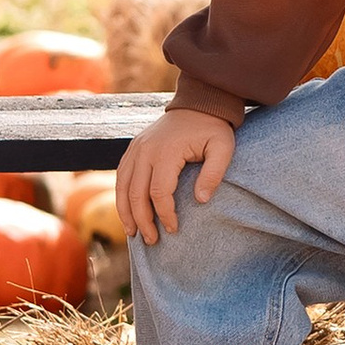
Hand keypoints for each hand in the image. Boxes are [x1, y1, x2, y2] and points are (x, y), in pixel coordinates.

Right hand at [117, 99, 235, 242]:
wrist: (198, 103)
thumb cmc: (212, 128)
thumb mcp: (223, 148)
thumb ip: (214, 174)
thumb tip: (200, 201)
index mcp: (166, 152)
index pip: (159, 192)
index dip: (164, 214)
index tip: (174, 229)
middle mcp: (145, 150)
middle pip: (136, 193)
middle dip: (142, 220)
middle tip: (152, 241)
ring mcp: (136, 148)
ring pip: (122, 186)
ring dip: (126, 212)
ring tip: (133, 233)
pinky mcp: (133, 148)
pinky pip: (120, 175)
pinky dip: (121, 196)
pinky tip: (127, 212)